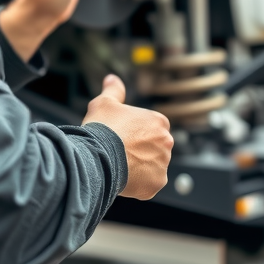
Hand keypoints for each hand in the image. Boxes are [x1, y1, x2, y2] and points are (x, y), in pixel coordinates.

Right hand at [83, 75, 172, 199]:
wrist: (97, 156)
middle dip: (140, 151)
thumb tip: (112, 79)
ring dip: (139, 167)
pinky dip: (138, 184)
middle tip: (119, 152)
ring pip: (151, 167)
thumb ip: (113, 90)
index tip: (121, 138)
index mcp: (159, 122)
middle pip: (153, 148)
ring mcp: (163, 164)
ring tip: (119, 165)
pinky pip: (148, 184)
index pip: (150, 129)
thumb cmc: (102, 128)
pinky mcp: (156, 183)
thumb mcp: (104, 103)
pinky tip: (123, 178)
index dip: (134, 134)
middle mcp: (166, 141)